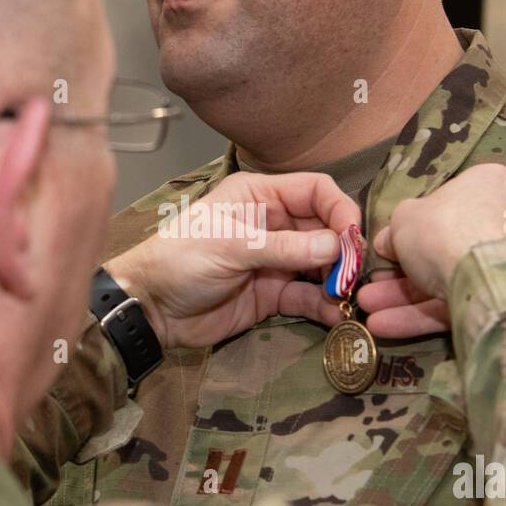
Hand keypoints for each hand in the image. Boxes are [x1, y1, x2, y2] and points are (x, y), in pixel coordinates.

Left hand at [105, 171, 359, 348]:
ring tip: (349, 297)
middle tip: (355, 275)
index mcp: (260, 196)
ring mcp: (275, 261)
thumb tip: (337, 246)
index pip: (315, 191)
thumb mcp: (231, 247)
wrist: (150, 309)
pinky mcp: (273, 295)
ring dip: (338, 280)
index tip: (354, 239)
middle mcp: (273, 224)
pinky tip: (338, 315)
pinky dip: (324, 305)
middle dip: (344, 250)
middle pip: (325, 229)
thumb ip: (285, 248)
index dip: (340, 210)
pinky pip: (308, 297)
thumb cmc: (180, 261)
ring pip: (321, 265)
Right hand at [356, 164, 505, 338]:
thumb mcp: (404, 218)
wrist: (480, 274)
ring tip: (367, 306)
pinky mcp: (501, 300)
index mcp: (490, 186)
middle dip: (401, 270)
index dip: (414, 226)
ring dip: (403, 296)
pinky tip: (382, 325)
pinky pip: (455, 303)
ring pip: (446, 279)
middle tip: (372, 281)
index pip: (450, 204)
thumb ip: (395, 230)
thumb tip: (387, 242)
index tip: (389, 245)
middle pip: (444, 247)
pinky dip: (420, 315)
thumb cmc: (442, 228)